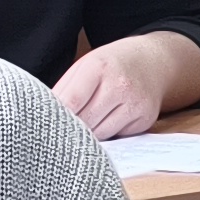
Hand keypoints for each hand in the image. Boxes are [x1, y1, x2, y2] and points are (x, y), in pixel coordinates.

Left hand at [52, 33, 190, 138]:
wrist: (153, 63)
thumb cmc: (112, 65)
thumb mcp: (86, 66)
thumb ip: (65, 89)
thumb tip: (46, 117)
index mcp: (99, 66)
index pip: (71, 102)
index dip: (57, 117)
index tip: (46, 125)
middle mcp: (120, 86)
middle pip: (85, 121)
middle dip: (71, 127)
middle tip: (63, 128)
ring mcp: (136, 104)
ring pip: (100, 134)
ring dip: (89, 133)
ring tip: (86, 122)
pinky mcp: (145, 120)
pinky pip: (117, 136)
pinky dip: (107, 133)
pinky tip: (108, 119)